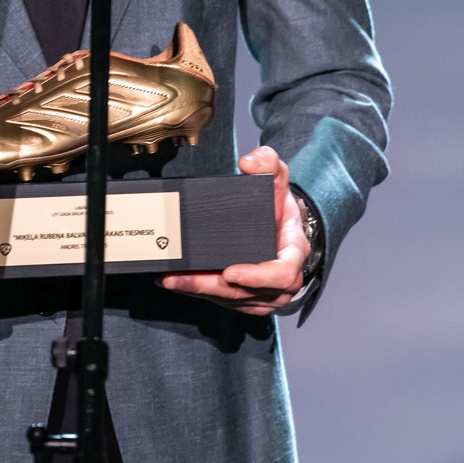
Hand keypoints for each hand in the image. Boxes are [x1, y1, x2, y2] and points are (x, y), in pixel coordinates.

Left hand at [157, 145, 311, 314]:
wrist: (279, 222)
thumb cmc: (278, 204)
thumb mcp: (278, 175)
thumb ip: (267, 161)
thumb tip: (248, 163)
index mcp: (293, 252)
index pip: (282, 273)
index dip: (257, 277)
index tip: (230, 272)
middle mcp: (282, 280)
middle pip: (248, 293)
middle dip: (211, 286)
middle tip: (180, 278)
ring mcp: (264, 292)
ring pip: (232, 300)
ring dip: (199, 292)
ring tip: (170, 279)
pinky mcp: (246, 298)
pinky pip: (224, 300)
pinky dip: (199, 293)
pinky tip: (176, 282)